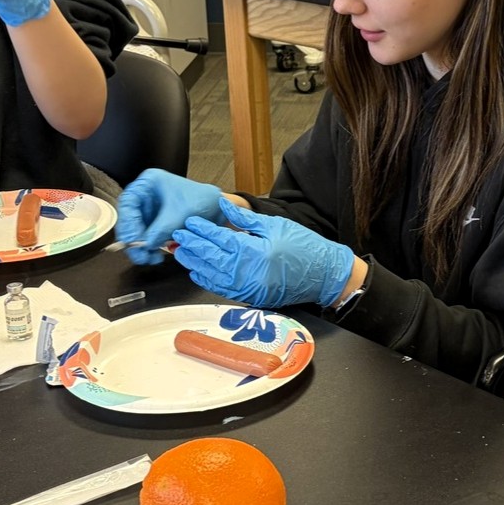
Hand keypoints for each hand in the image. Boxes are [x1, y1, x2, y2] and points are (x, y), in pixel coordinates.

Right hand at [116, 169, 224, 264]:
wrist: (215, 209)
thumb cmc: (202, 201)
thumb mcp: (180, 215)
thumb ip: (160, 230)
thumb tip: (144, 244)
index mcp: (149, 182)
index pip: (128, 202)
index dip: (128, 222)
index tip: (132, 239)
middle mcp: (145, 196)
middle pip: (128, 219)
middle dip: (132, 239)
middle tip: (139, 254)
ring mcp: (148, 210)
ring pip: (134, 231)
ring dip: (139, 247)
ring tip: (149, 258)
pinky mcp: (153, 223)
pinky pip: (143, 238)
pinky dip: (147, 248)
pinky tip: (153, 255)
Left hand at [172, 198, 356, 307]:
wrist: (325, 275)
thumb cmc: (305, 247)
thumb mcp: (275, 225)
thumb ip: (246, 219)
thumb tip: (223, 207)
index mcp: (256, 251)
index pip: (221, 240)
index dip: (203, 230)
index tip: (190, 223)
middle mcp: (250, 273)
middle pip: (212, 258)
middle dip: (193, 246)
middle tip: (178, 236)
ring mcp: (250, 288)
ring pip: (214, 276)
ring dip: (195, 264)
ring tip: (181, 253)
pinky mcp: (252, 297)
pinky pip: (223, 290)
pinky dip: (208, 280)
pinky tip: (198, 272)